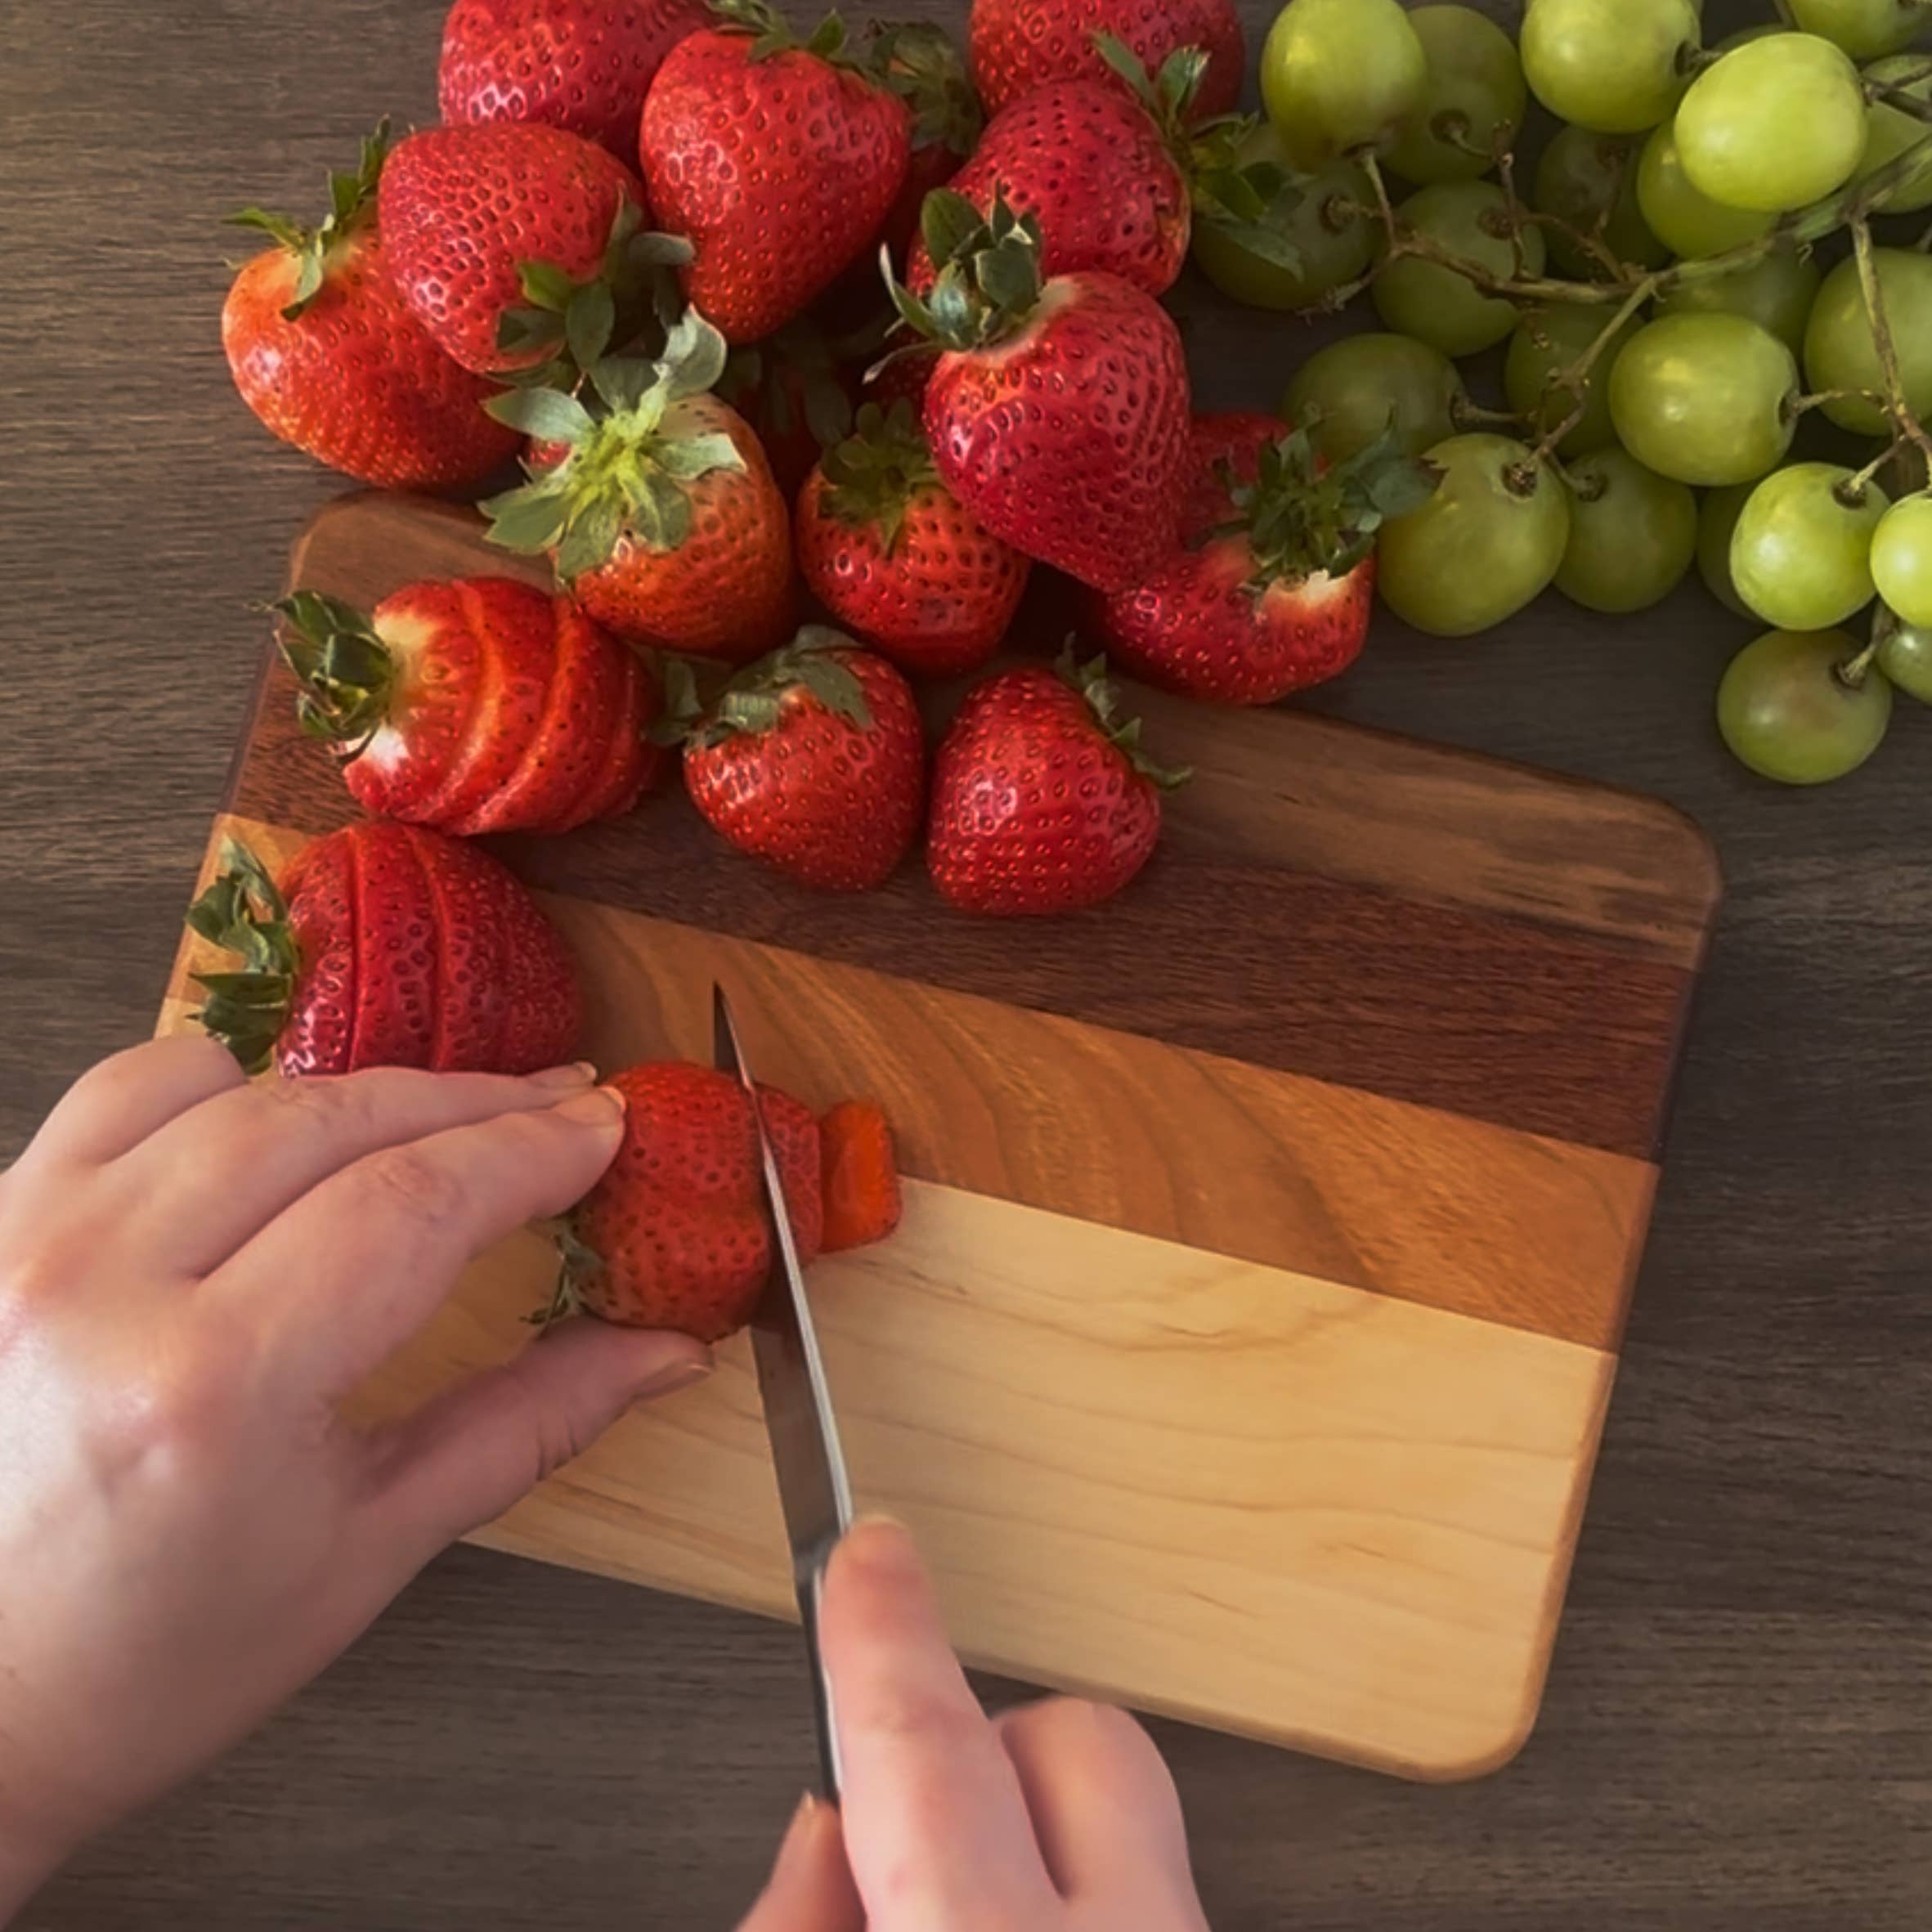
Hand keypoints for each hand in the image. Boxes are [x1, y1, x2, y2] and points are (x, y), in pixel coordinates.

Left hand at [0, 1037, 709, 1913]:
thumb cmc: (158, 1658)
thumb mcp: (369, 1551)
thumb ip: (529, 1424)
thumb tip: (665, 1350)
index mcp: (216, 1387)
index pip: (413, 1203)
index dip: (529, 1149)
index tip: (602, 1125)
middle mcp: (103, 1286)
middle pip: (335, 1120)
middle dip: (470, 1102)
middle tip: (555, 1105)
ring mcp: (23, 1239)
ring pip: (230, 1083)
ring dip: (358, 1089)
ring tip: (435, 1120)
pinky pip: (122, 1093)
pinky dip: (220, 1088)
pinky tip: (276, 1132)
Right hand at [738, 1519, 1210, 1929]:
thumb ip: (799, 1927)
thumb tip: (820, 1837)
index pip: (928, 1748)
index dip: (886, 1635)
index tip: (868, 1549)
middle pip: (1082, 1740)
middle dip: (987, 1737)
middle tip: (903, 1810)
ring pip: (1133, 1829)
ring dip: (1032, 1849)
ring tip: (949, 1916)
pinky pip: (1152, 1898)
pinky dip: (1075, 1911)